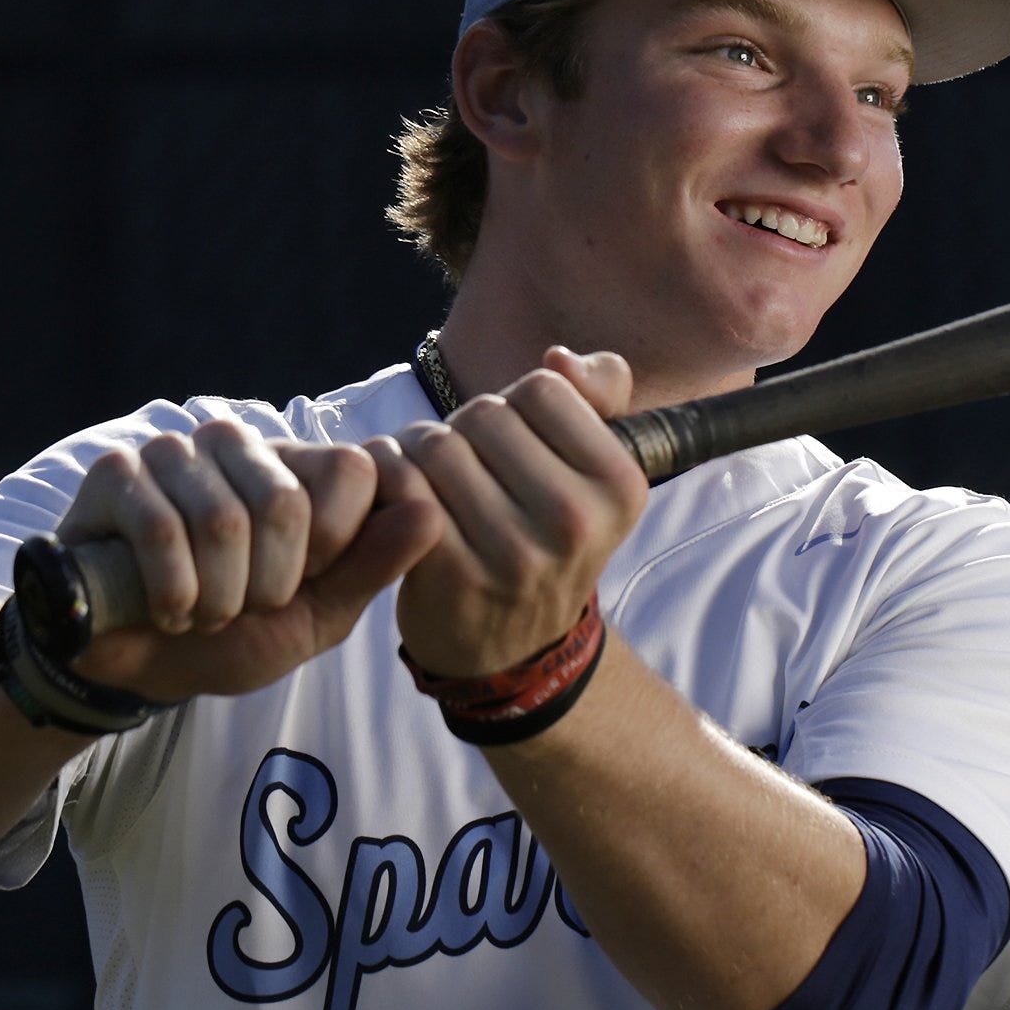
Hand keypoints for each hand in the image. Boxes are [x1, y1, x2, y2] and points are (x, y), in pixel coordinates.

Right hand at [59, 421, 441, 701]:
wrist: (147, 667)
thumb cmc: (237, 635)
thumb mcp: (319, 614)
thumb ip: (374, 566)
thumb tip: (432, 511)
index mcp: (300, 468)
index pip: (355, 469)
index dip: (335, 548)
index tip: (302, 585)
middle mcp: (241, 444)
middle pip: (286, 503)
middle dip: (267, 587)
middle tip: (241, 607)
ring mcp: (176, 452)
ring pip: (222, 520)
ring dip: (215, 598)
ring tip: (202, 611)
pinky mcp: (116, 472)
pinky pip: (159, 528)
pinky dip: (171, 592)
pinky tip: (164, 609)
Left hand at [375, 349, 649, 677]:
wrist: (514, 649)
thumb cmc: (546, 536)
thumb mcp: (595, 470)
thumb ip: (598, 393)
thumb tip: (559, 360)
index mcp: (621, 484)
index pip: (542, 389)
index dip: (515, 409)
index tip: (512, 449)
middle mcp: (575, 520)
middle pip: (484, 413)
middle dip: (463, 429)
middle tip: (464, 469)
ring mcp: (515, 552)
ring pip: (437, 445)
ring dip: (418, 453)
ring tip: (429, 483)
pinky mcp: (455, 574)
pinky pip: (402, 486)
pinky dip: (387, 479)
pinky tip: (393, 497)